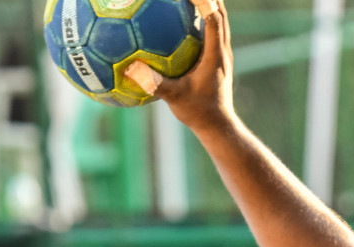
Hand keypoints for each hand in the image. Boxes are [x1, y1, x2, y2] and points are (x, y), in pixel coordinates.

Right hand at [124, 0, 233, 131]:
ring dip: (208, 4)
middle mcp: (222, 51)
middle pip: (220, 12)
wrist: (218, 126)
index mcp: (215, 55)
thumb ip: (154, 83)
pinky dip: (202, 19)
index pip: (213, 18)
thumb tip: (131, 68)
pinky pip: (212, 32)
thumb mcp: (174, 98)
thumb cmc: (198, 112)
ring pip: (219, 20)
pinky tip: (184, 16)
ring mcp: (222, 54)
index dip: (203, 1)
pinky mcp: (218, 59)